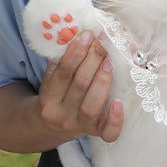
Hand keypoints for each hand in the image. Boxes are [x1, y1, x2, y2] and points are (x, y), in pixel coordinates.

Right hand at [36, 30, 122, 144]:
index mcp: (48, 100)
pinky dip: (114, 119)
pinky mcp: (95, 133)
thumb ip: (62, 62)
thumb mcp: (51, 80)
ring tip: (109, 62)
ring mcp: (79, 126)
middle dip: (92, 60)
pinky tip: (118, 103)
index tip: (87, 35)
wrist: (52, 127)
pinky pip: (107, 132)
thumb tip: (81, 33)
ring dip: (102, 81)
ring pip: (91, 106)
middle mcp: (62, 115)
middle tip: (102, 43)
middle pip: (79, 85)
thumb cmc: (57, 96)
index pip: (63, 73)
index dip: (76, 52)